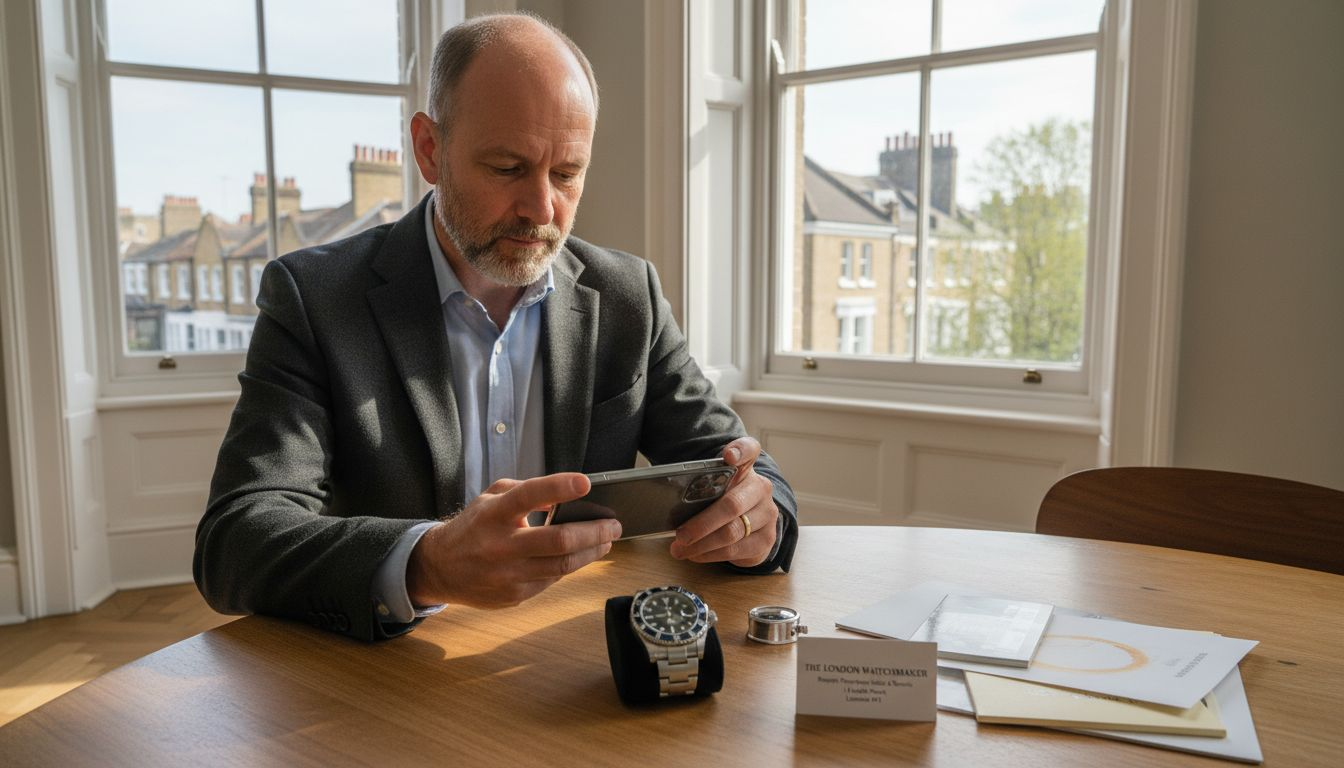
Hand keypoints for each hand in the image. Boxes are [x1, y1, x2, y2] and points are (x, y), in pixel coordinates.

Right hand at [406, 473, 621, 607]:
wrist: (439, 568)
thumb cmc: (473, 527)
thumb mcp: (490, 498)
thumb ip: (525, 490)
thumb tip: (561, 496)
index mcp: (494, 513)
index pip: (528, 496)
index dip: (558, 488)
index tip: (585, 483)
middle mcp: (501, 544)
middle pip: (558, 541)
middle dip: (594, 533)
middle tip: (614, 525)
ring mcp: (508, 574)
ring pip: (562, 566)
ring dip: (591, 553)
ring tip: (606, 542)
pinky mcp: (513, 595)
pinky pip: (551, 580)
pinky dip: (569, 567)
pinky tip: (579, 557)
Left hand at [668, 437, 777, 567]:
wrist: (751, 520)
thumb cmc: (723, 499)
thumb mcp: (714, 486)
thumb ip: (700, 485)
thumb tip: (667, 503)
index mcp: (746, 468)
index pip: (749, 450)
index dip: (740, 451)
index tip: (728, 456)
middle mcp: (761, 488)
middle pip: (732, 505)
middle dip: (702, 523)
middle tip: (680, 534)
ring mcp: (768, 514)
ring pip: (733, 532)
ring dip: (702, 544)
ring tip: (681, 549)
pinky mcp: (767, 539)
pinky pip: (736, 551)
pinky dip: (711, 555)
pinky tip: (696, 555)